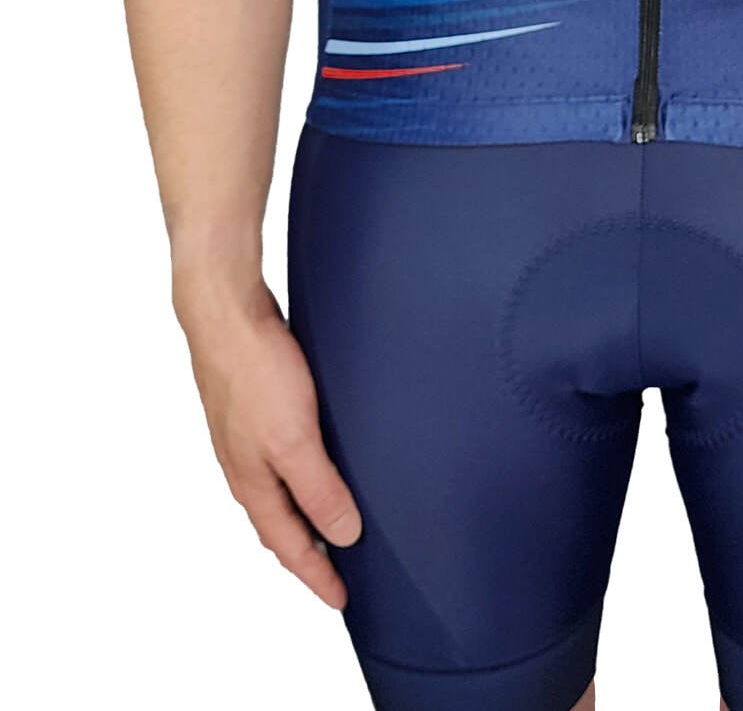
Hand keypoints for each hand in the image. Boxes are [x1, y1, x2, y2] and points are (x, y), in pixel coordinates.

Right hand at [179, 279, 361, 607]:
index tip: (342, 601)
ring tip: (331, 527)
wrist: (226, 313)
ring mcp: (248, 438)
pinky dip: (300, 477)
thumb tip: (343, 537)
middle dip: (307, 554)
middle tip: (337, 575)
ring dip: (304, 515)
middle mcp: (246, 467)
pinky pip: (281, 459)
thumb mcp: (294, 439)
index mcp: (253, 484)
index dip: (317, 577)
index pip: (289, 546)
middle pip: (280, 525)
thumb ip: (318, 490)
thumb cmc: (256, 371)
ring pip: (278, 492)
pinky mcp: (256, 408)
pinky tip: (317, 462)